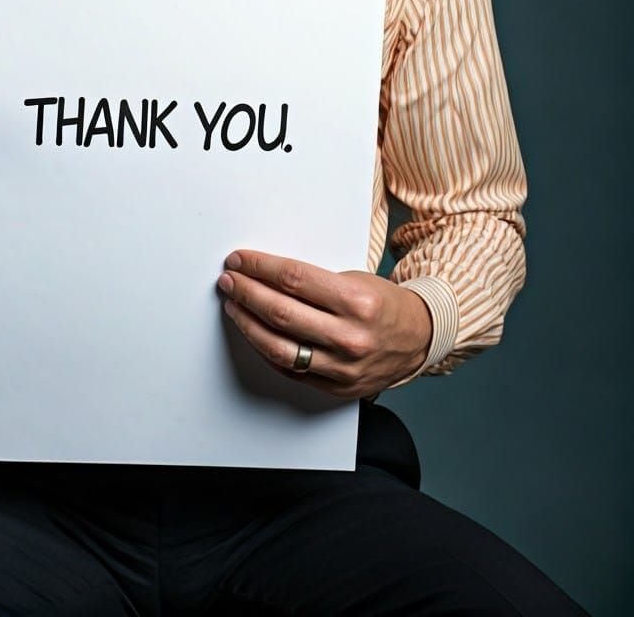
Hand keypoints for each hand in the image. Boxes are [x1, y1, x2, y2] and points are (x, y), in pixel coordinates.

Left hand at [217, 250, 432, 397]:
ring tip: (233, 304)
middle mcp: (349, 337)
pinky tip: (253, 331)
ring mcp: (341, 367)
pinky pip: (288, 369)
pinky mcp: (334, 387)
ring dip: (247, 322)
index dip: (260, 267)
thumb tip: (266, 273)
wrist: (417, 340)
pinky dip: (265, 348)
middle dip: (247, 291)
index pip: (293, 279)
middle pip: (280, 311)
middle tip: (229, 279)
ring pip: (278, 345)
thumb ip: (314, 281)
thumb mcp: (357, 280)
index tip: (240, 260)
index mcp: (357, 301)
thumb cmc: (383, 304)